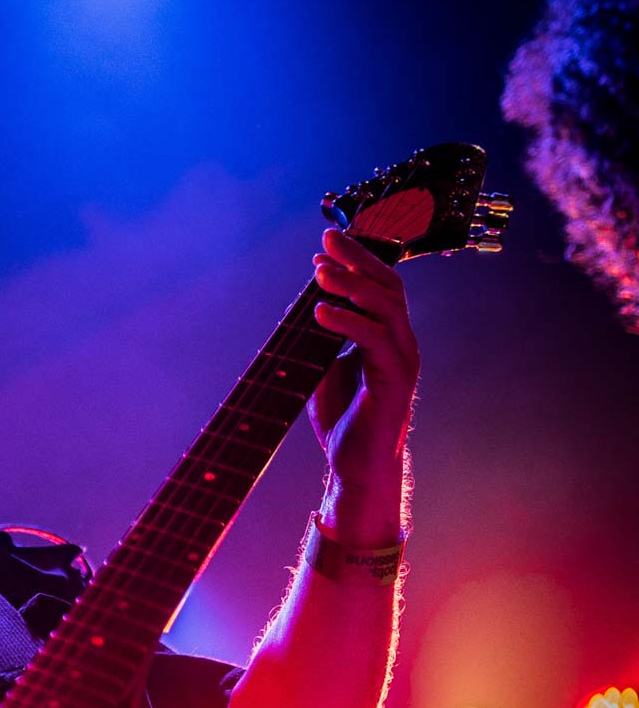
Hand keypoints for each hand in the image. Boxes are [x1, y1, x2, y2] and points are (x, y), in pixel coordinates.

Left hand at [309, 229, 418, 534]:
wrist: (355, 467)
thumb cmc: (342, 422)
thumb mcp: (322, 370)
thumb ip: (320, 340)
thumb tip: (304, 308)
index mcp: (386, 337)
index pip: (379, 286)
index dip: (357, 261)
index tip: (326, 243)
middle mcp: (400, 343)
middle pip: (388, 286)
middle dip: (358, 259)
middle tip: (328, 240)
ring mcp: (403, 360)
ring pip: (387, 307)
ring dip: (352, 285)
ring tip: (320, 273)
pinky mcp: (397, 381)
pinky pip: (374, 341)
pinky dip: (347, 323)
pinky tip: (321, 312)